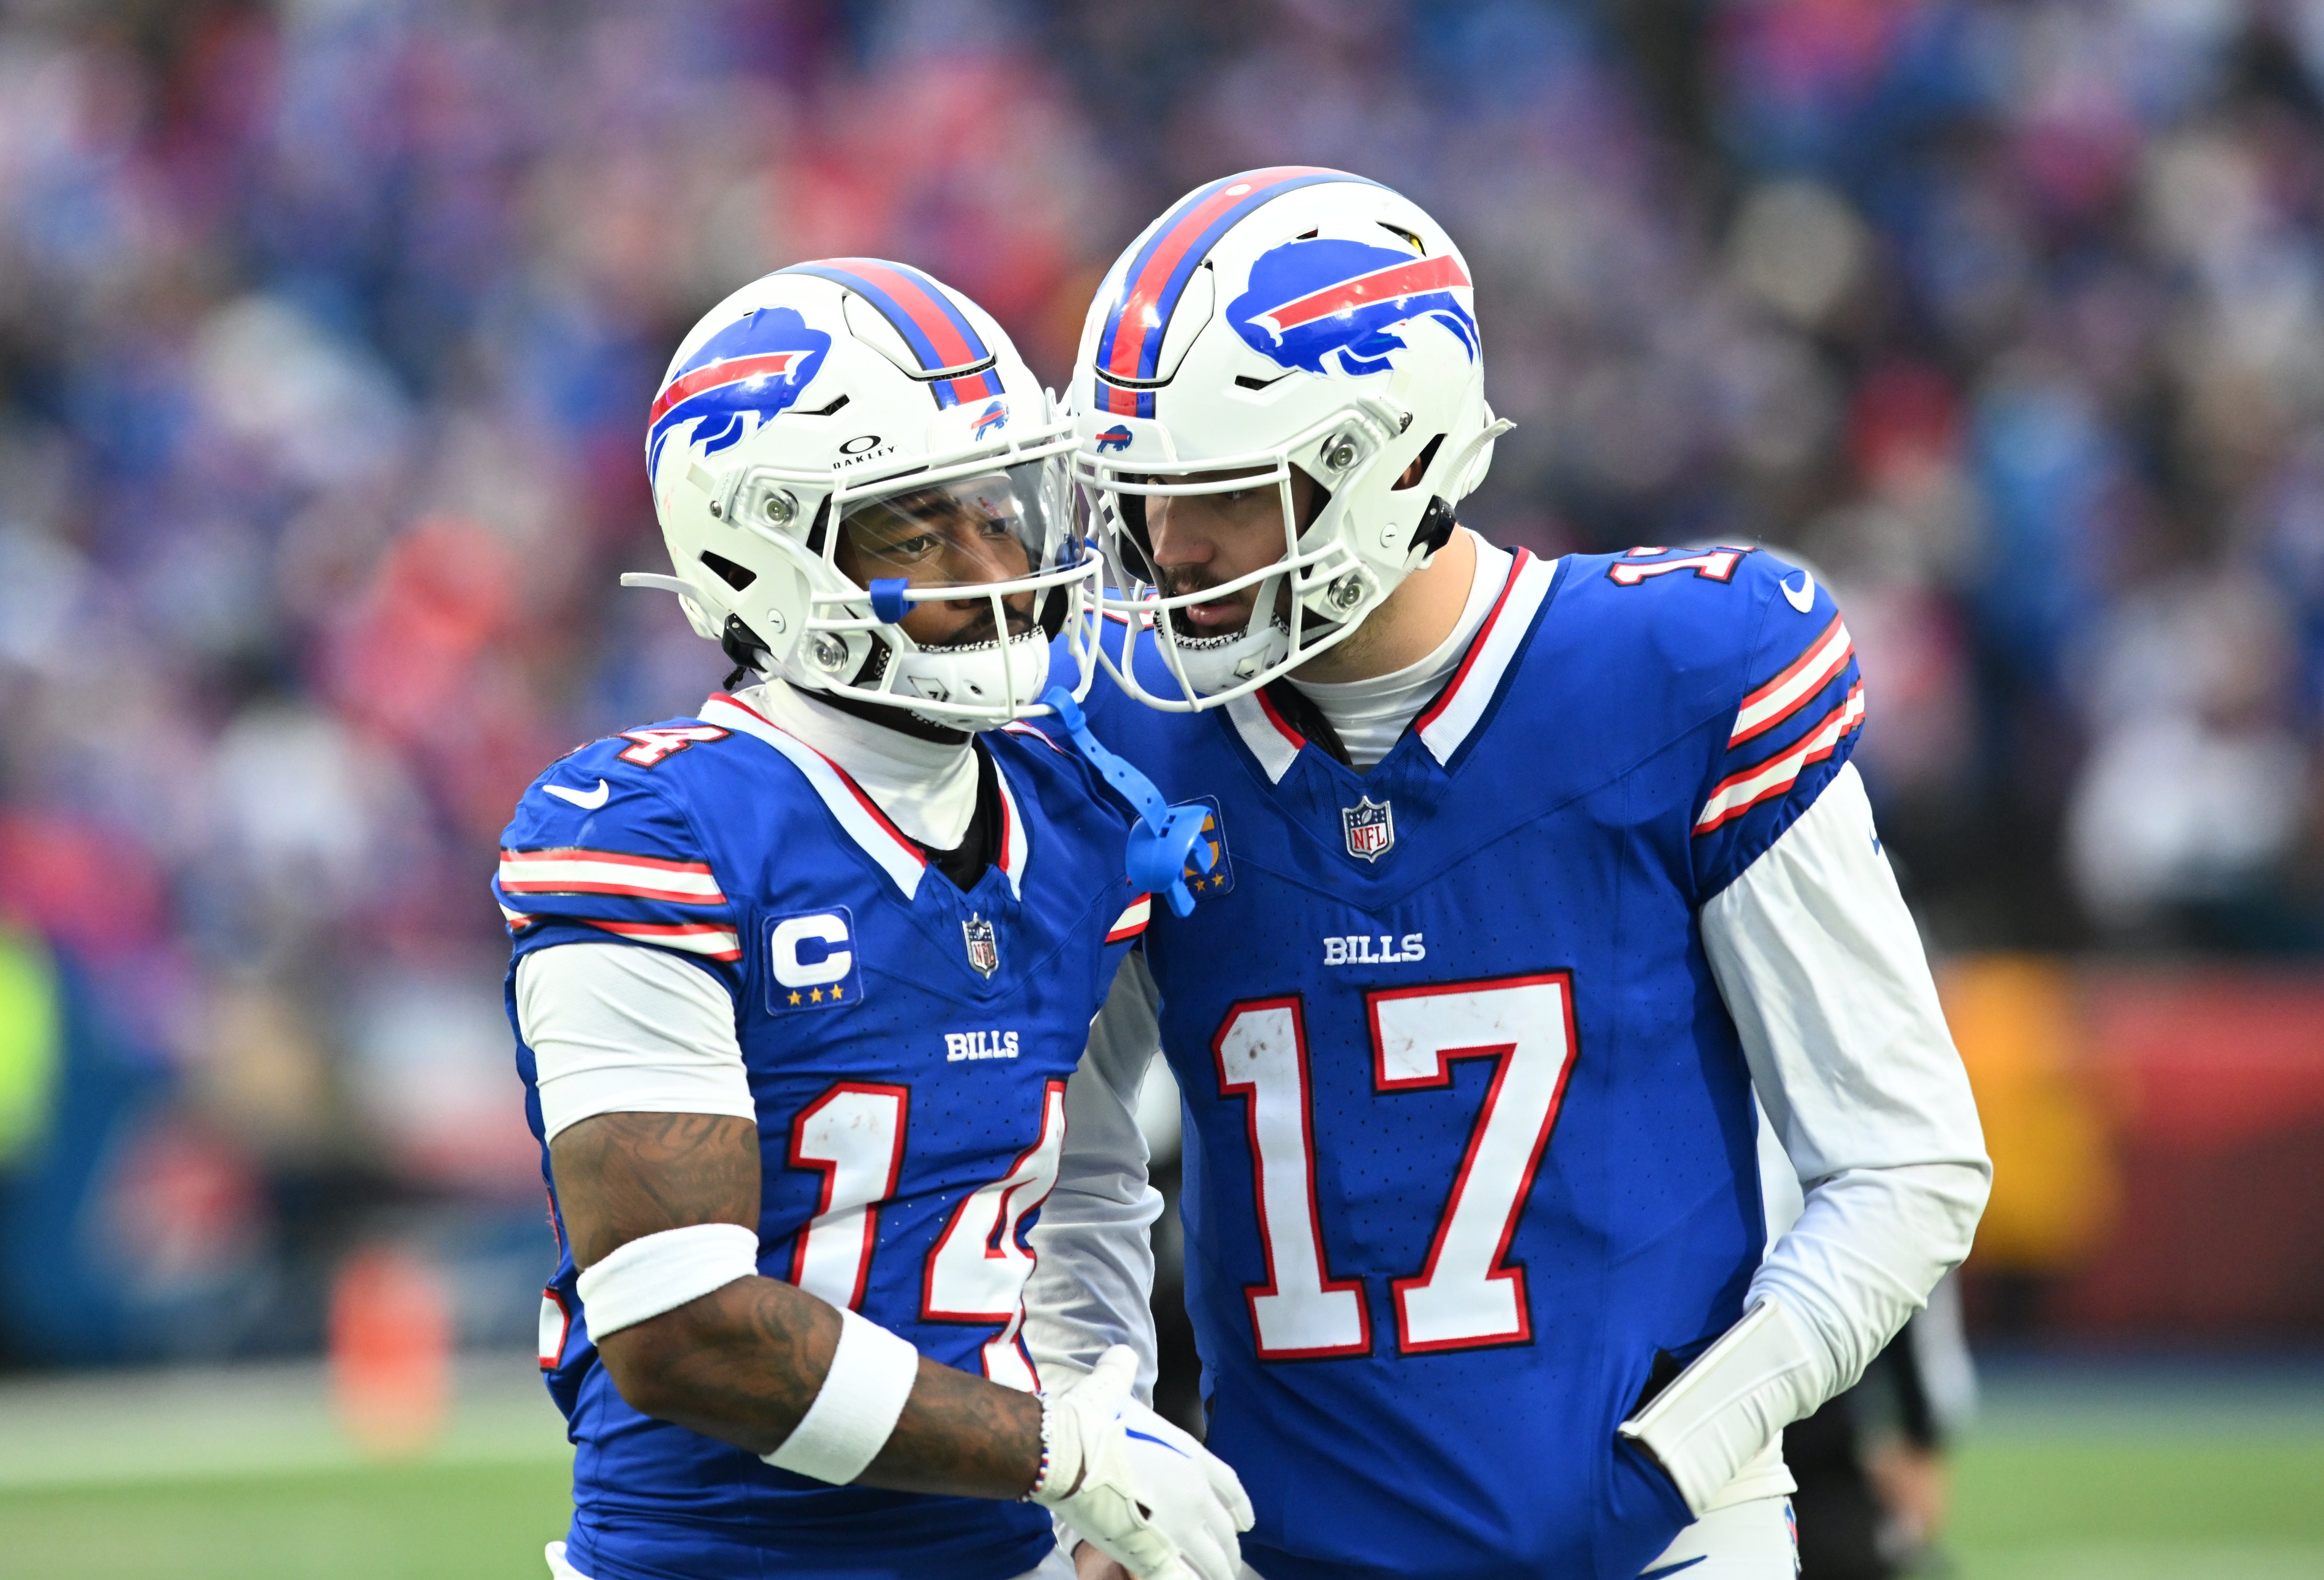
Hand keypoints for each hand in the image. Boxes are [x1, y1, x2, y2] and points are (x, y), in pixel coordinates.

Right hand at [1029, 1346, 1253, 1579]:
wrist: (1065, 1451)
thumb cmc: (1086, 1421)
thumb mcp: (1111, 1387)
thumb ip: (1121, 1371)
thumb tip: (1119, 1354)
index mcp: (1191, 1457)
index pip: (1231, 1487)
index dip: (1241, 1507)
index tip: (1246, 1523)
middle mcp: (1194, 1493)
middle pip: (1225, 1533)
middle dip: (1227, 1551)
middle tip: (1226, 1563)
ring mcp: (1177, 1526)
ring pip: (1211, 1563)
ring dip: (1215, 1574)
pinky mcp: (1153, 1553)